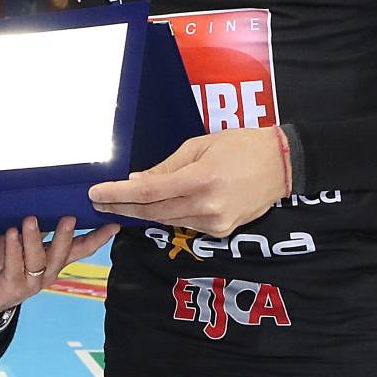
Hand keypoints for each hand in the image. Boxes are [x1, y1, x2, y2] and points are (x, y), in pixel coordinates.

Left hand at [0, 216, 118, 321]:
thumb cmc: (3, 262)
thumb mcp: (23, 242)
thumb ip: (37, 229)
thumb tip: (49, 204)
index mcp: (54, 261)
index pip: (81, 249)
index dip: (98, 238)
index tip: (113, 224)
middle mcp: (47, 273)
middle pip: (62, 255)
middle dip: (67, 237)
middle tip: (70, 218)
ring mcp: (30, 283)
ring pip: (38, 260)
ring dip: (34, 239)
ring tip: (30, 220)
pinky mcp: (12, 287)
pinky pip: (14, 265)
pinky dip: (13, 248)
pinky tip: (12, 233)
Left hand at [88, 127, 287, 236]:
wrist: (281, 165)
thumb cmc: (241, 145)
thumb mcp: (199, 146)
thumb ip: (166, 167)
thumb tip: (136, 182)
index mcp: (200, 179)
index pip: (147, 192)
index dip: (118, 195)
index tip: (95, 194)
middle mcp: (206, 205)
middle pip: (152, 212)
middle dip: (122, 208)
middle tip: (99, 203)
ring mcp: (215, 222)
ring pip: (167, 220)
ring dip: (142, 214)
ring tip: (120, 206)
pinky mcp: (221, 231)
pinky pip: (185, 224)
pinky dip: (168, 215)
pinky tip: (154, 208)